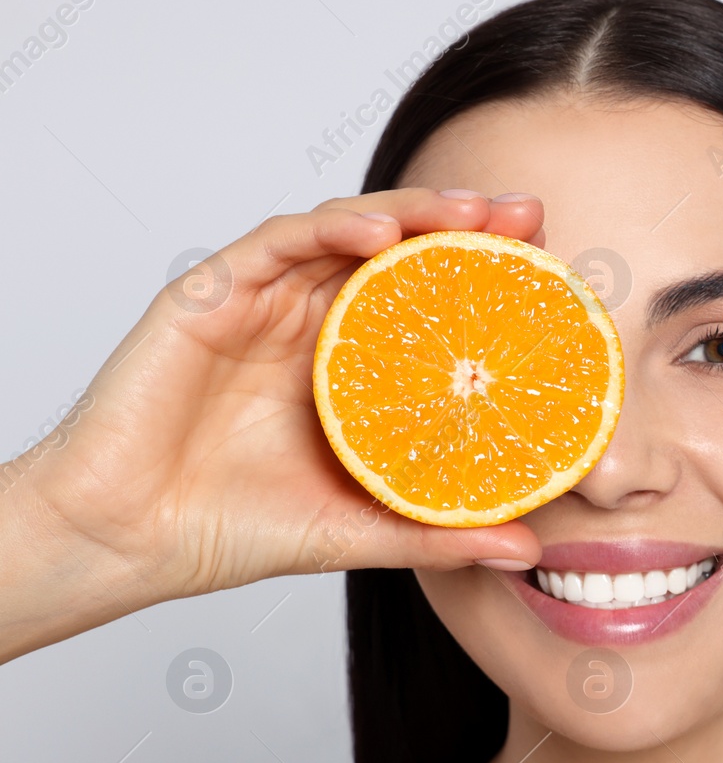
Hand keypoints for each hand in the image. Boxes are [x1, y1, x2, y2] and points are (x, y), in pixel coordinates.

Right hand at [20, 188, 546, 605]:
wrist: (129, 541)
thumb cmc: (233, 527)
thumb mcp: (361, 530)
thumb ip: (440, 532)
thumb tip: (529, 550)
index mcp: (353, 367)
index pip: (432, 302)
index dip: (490, 279)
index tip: (554, 270)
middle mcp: (314, 323)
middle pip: (401, 253)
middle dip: (468, 226)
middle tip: (530, 215)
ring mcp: (266, 303)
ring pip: (348, 230)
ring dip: (414, 212)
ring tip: (474, 213)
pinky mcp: (214, 293)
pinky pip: (281, 241)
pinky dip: (333, 227)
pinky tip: (382, 233)